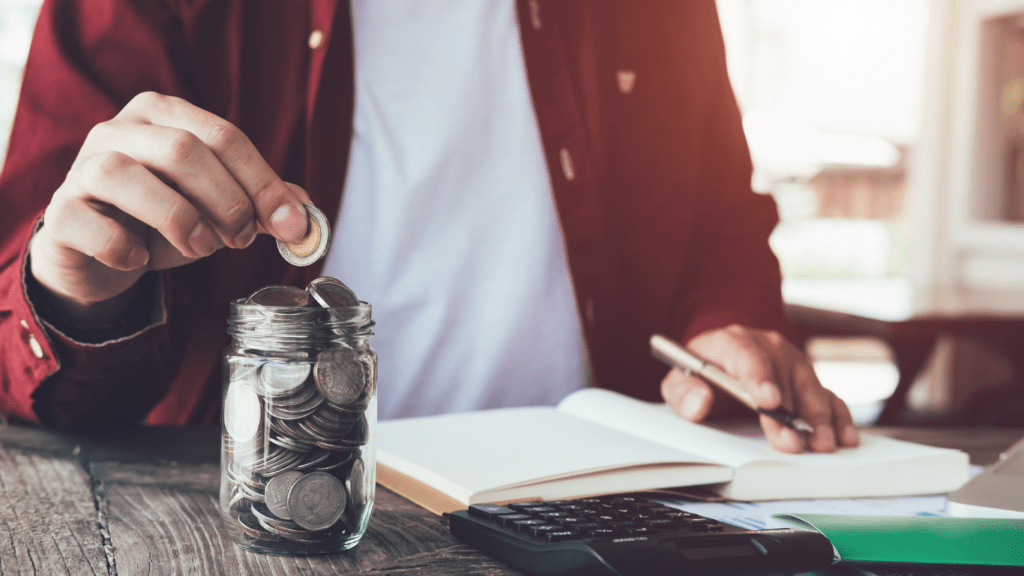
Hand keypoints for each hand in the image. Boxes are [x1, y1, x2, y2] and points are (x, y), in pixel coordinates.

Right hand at [29, 92, 310, 324]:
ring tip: (200, 247)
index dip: (264, 183)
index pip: (224, 136)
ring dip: (179, 220)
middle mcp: (120, 130)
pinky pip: (88, 223)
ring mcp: (82, 167)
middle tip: (242, 238)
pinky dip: (124, 247)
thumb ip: (260, 203)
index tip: (293, 224)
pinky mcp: (59, 212)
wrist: (98, 253)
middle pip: (183, 149)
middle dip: (226, 201)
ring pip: (126, 175)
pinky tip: (140, 258)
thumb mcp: (219, 207)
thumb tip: (306, 211)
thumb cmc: (162, 219)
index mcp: (165, 115)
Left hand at [660, 324, 859, 453]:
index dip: (758, 379)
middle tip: (793, 443)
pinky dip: (837, 416)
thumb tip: (701, 402)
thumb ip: (684, 392)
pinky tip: (844, 436)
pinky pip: (827, 395)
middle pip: (783, 380)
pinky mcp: (807, 378)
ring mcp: (791, 361)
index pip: (748, 358)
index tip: (767, 402)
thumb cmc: (701, 371)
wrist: (721, 354)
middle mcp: (768, 346)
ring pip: (810, 388)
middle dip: (789, 415)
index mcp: (733, 341)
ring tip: (823, 444)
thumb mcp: (680, 379)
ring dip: (818, 418)